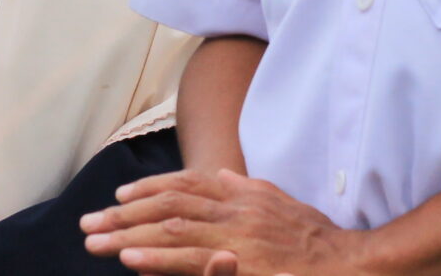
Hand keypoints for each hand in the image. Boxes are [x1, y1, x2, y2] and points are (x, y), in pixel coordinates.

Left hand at [81, 169, 377, 274]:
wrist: (352, 263)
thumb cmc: (319, 240)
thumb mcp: (282, 203)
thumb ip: (250, 189)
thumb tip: (225, 176)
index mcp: (243, 193)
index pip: (185, 184)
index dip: (148, 189)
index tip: (119, 197)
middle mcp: (235, 208)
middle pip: (167, 205)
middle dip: (124, 214)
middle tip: (89, 224)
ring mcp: (237, 236)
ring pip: (171, 231)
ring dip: (128, 236)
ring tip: (95, 242)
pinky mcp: (242, 264)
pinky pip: (191, 260)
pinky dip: (158, 259)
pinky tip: (131, 260)